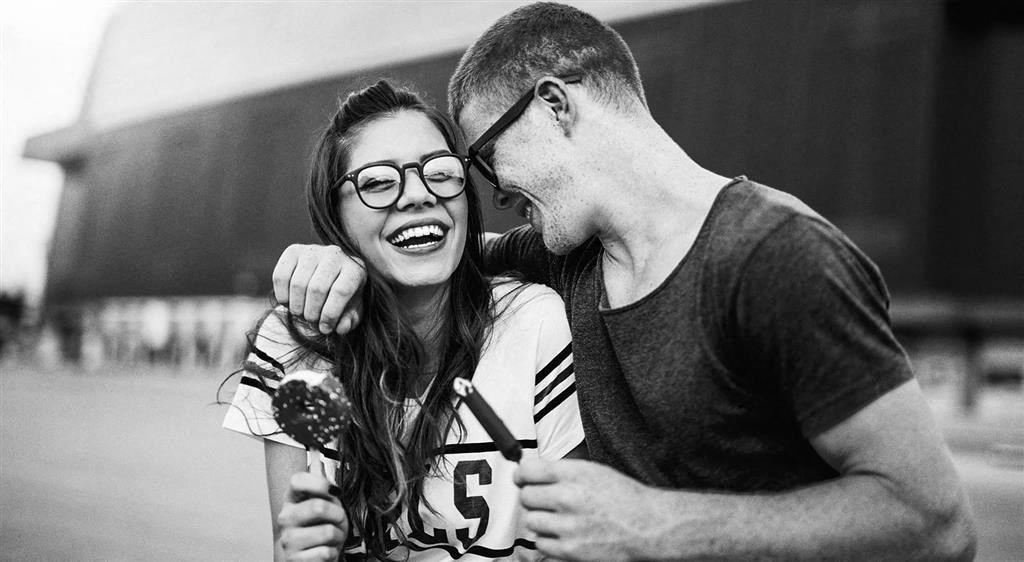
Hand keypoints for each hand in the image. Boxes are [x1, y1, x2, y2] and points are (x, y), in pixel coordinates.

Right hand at [272, 244, 364, 334]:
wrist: (330, 276)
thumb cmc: (343, 297)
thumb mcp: (351, 311)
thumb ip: (349, 320)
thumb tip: (340, 328)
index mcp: (355, 269)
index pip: (341, 291)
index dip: (330, 314)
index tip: (325, 329)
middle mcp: (335, 254)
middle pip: (317, 288)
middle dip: (312, 313)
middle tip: (311, 321)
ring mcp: (313, 250)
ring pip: (298, 284)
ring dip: (296, 307)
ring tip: (301, 314)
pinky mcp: (293, 251)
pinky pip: (280, 276)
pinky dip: (282, 296)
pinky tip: (288, 303)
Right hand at [277, 471, 348, 560]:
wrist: (313, 557)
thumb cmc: (320, 528)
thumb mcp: (326, 504)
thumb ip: (323, 485)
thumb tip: (318, 460)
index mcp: (292, 499)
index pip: (297, 481)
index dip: (319, 482)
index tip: (333, 489)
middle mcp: (286, 518)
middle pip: (318, 507)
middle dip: (338, 515)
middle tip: (338, 520)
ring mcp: (288, 540)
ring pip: (327, 532)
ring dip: (338, 536)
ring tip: (332, 538)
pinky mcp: (294, 560)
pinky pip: (326, 552)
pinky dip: (333, 553)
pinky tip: (325, 551)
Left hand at [515, 458, 655, 560]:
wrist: (647, 526)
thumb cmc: (624, 499)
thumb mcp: (594, 471)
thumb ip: (563, 472)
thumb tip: (532, 473)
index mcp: (574, 474)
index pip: (528, 470)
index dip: (521, 475)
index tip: (522, 479)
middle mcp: (568, 497)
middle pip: (526, 496)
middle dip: (534, 498)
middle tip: (546, 502)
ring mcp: (567, 525)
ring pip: (532, 521)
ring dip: (542, 521)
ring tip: (560, 519)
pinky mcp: (569, 549)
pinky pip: (541, 543)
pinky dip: (549, 540)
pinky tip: (565, 534)